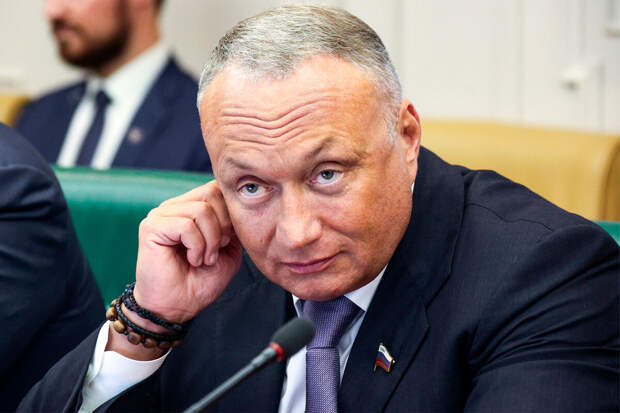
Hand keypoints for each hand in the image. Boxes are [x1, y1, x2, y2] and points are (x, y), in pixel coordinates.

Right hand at [133, 181, 241, 322]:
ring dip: (211, 240)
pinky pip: (186, 225)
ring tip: (205, 259)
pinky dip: (197, 246)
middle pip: (212, 193)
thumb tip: (239, 205)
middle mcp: (175, 206)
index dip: (231, 213)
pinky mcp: (151, 227)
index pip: (217, 188)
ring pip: (201, 210)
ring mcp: (161, 214)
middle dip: (224, 225)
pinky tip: (192, 260)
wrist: (177, 307)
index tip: (228, 241)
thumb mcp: (228, 250)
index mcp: (192, 207)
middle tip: (218, 250)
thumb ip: (233, 225)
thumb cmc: (200, 281)